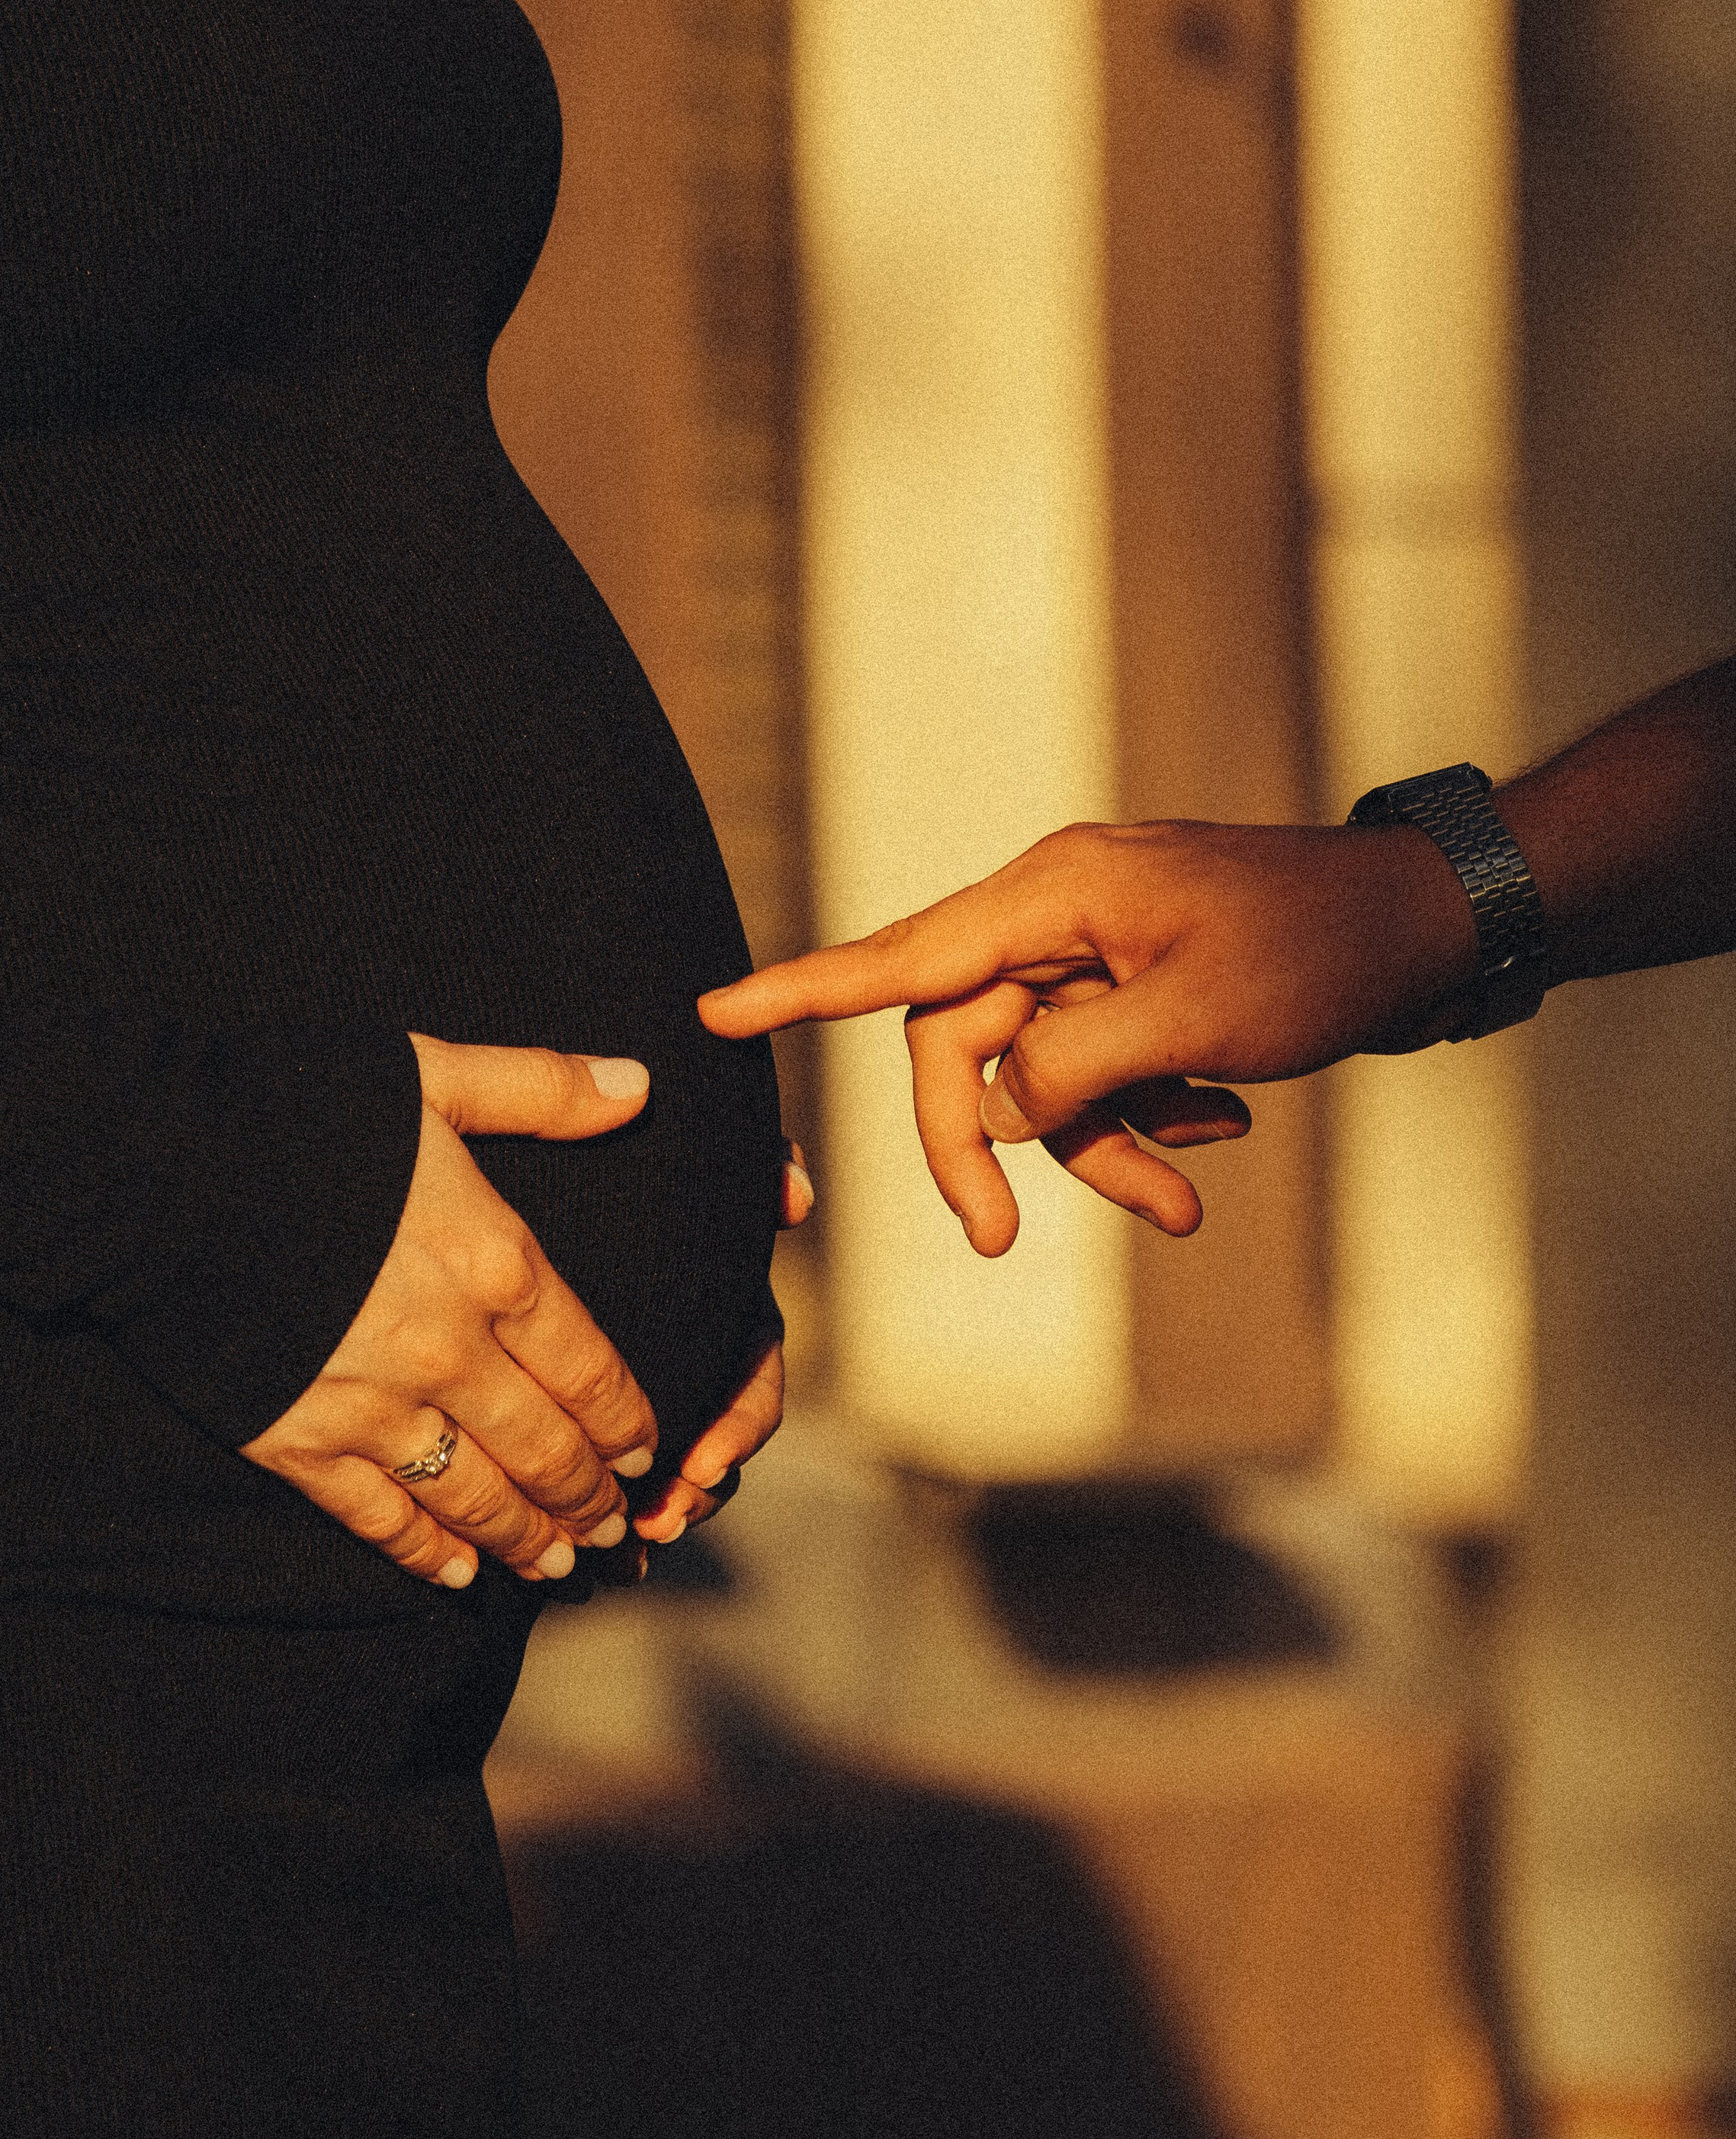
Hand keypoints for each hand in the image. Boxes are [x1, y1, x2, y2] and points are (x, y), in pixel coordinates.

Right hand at [241, 1037, 658, 1588]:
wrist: (157, 1163)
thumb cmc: (299, 1105)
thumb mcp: (434, 1075)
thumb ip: (542, 1090)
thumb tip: (640, 1084)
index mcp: (494, 1263)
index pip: (590, 1369)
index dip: (625, 1421)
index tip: (645, 1451)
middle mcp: (449, 1350)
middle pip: (544, 1448)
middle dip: (589, 1496)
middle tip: (616, 1526)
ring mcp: (373, 1405)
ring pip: (475, 1496)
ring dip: (525, 1538)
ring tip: (558, 1563)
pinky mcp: (298, 1441)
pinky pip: (380, 1518)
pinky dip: (426, 1554)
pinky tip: (459, 1576)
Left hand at [631, 1137, 812, 1542]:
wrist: (527, 1169)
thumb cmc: (617, 1161)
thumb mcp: (680, 1158)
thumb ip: (753, 1161)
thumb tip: (796, 1197)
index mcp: (720, 1298)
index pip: (754, 1372)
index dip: (739, 1423)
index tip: (703, 1460)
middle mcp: (696, 1346)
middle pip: (718, 1439)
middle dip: (697, 1488)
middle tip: (659, 1516)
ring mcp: (655, 1381)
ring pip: (678, 1469)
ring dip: (664, 1510)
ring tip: (628, 1540)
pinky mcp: (598, 1408)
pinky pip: (624, 1475)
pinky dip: (618, 1515)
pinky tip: (594, 1550)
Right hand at [699, 823, 1478, 1253]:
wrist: (1426, 928)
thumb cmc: (1320, 951)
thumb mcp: (1194, 1020)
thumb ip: (1072, 1069)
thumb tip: (995, 1111)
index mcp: (1054, 895)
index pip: (900, 957)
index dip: (799, 993)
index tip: (711, 1017)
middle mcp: (1056, 916)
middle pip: (960, 1047)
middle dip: (988, 1146)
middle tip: (993, 1243)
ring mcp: (1095, 955)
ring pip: (1037, 1078)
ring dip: (1100, 1147)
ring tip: (1184, 1200)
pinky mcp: (1136, 991)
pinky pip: (1096, 1073)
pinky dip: (1145, 1116)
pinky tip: (1222, 1122)